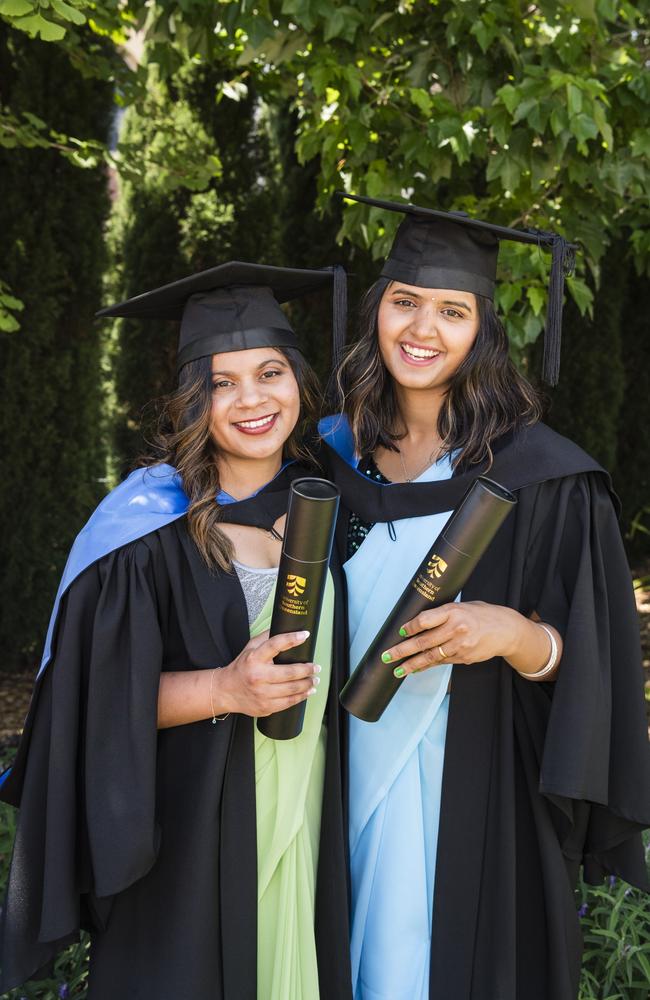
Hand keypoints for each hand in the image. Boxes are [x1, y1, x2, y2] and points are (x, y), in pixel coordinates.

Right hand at [217, 629, 320, 716]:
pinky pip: (289, 703)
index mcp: (253, 659)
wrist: (226, 691)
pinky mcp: (265, 706)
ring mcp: (262, 694)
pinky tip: (307, 692)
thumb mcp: (249, 648)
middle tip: (316, 667)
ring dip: (308, 684)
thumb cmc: (241, 668)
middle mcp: (258, 676)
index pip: (275, 645)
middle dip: (307, 669)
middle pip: (290, 672)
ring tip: (314, 679)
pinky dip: (301, 697)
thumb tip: (284, 627)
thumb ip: (265, 638)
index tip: (305, 635)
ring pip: (292, 689)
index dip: (292, 638)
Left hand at [381, 601, 525, 675]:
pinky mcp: (463, 658)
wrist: (506, 630)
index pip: (425, 620)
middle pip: (423, 641)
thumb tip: (417, 622)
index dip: (410, 627)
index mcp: (454, 611)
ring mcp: (460, 646)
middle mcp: (456, 629)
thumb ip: (442, 613)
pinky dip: (426, 665)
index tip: (399, 631)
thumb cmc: (482, 614)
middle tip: (387, 656)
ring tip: (397, 669)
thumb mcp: (462, 606)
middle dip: (402, 650)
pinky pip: (441, 662)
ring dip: (411, 664)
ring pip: (430, 656)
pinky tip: (416, 668)